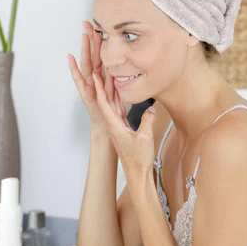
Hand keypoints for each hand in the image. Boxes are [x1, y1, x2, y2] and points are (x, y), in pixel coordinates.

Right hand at [67, 21, 122, 132]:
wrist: (111, 129)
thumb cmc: (117, 111)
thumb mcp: (129, 90)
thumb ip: (133, 79)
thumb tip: (146, 67)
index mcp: (106, 76)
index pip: (103, 54)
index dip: (102, 40)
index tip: (102, 24)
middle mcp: (96, 79)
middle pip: (93, 55)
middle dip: (90, 38)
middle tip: (88, 21)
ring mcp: (90, 86)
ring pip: (86, 64)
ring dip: (83, 49)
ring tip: (82, 34)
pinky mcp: (86, 95)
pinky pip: (79, 81)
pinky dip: (74, 69)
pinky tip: (70, 58)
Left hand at [92, 72, 155, 186]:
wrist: (138, 175)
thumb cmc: (139, 160)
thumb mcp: (145, 138)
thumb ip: (147, 120)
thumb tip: (151, 108)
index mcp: (114, 126)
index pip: (104, 103)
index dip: (99, 88)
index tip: (95, 75)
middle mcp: (114, 125)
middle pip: (106, 101)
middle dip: (103, 86)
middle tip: (101, 70)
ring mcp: (118, 128)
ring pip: (113, 106)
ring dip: (110, 92)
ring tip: (110, 77)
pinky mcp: (124, 131)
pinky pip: (120, 112)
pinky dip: (120, 101)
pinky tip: (122, 94)